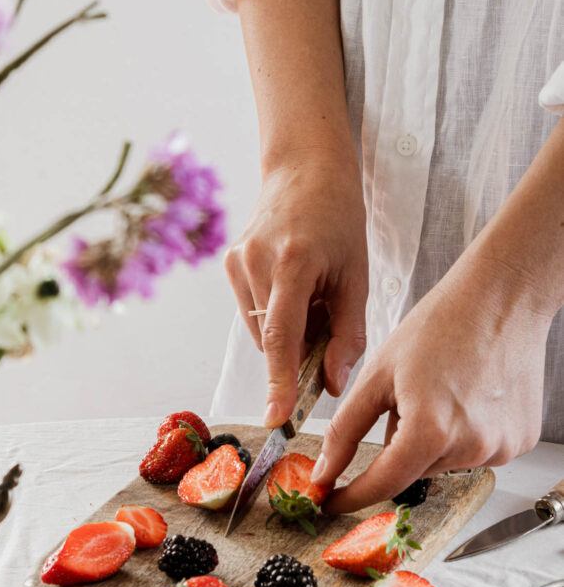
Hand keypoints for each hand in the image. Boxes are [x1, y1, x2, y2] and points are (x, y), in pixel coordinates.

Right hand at [224, 151, 367, 427]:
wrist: (305, 167)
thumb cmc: (339, 219)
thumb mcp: (357, 276)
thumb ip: (347, 334)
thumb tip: (331, 385)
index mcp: (293, 263)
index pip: (283, 336)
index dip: (280, 382)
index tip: (277, 419)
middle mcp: (255, 262)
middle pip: (273, 340)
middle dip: (299, 351)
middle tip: (327, 323)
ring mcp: (237, 262)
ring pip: (262, 331)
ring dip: (288, 332)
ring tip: (312, 295)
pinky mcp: (229, 263)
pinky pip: (253, 313)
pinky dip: (276, 315)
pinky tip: (293, 286)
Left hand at [312, 251, 552, 512]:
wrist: (502, 297)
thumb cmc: (442, 324)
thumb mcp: (377, 376)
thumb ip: (344, 431)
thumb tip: (324, 473)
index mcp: (431, 430)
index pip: (381, 484)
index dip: (350, 496)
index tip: (330, 501)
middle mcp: (471, 447)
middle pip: (412, 469)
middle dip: (397, 444)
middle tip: (405, 397)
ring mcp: (500, 447)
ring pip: (441, 462)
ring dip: (429, 439)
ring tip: (440, 389)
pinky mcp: (519, 441)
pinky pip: (474, 451)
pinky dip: (461, 433)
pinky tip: (466, 396)